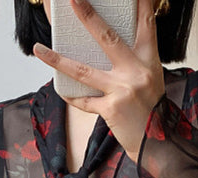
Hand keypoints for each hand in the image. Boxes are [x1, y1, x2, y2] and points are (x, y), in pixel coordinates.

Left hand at [33, 0, 164, 161]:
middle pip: (108, 38)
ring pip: (83, 71)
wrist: (157, 143)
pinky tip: (61, 89)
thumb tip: (109, 47)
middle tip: (73, 0)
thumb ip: (133, 62)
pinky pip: (84, 101)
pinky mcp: (110, 109)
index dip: (142, 4)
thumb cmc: (151, 111)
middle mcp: (136, 73)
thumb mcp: (151, 80)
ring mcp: (122, 91)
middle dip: (88, 17)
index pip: (146, 25)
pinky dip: (72, 96)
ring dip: (58, 60)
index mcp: (149, 61)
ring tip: (39, 49)